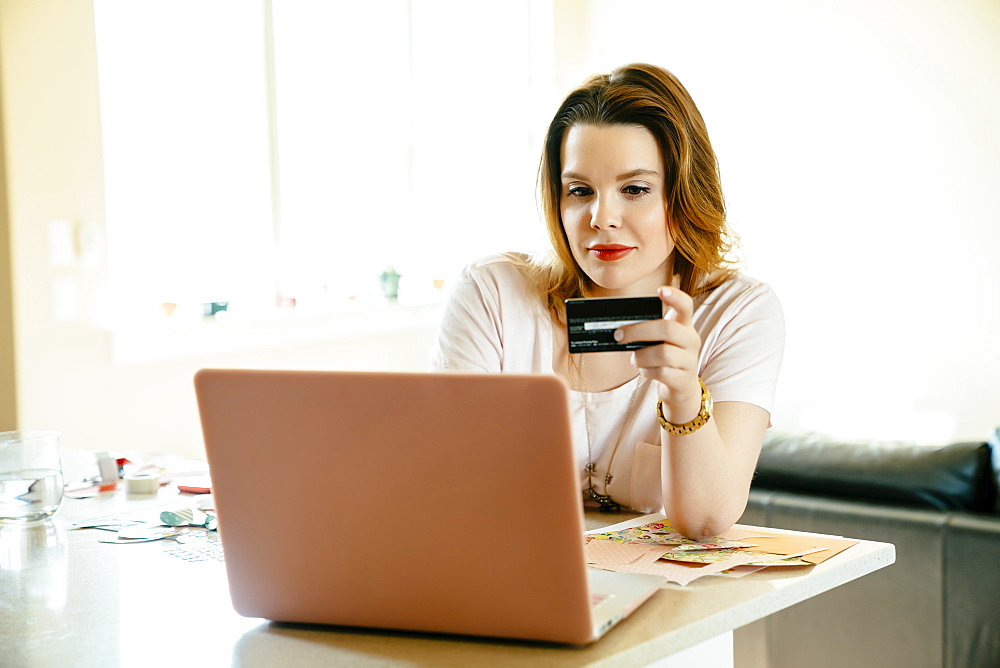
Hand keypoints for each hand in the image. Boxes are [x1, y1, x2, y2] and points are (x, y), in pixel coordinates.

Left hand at [614, 286, 702, 421]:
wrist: (680, 387)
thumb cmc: (664, 356)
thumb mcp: (660, 340)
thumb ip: (647, 330)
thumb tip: (618, 329)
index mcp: (684, 325)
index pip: (685, 305)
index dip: (675, 296)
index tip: (659, 290)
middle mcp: (691, 340)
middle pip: (667, 329)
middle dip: (638, 331)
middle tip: (619, 335)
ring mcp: (690, 360)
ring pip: (662, 353)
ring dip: (641, 356)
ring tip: (634, 359)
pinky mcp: (683, 379)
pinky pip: (660, 372)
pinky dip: (646, 371)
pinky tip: (644, 370)